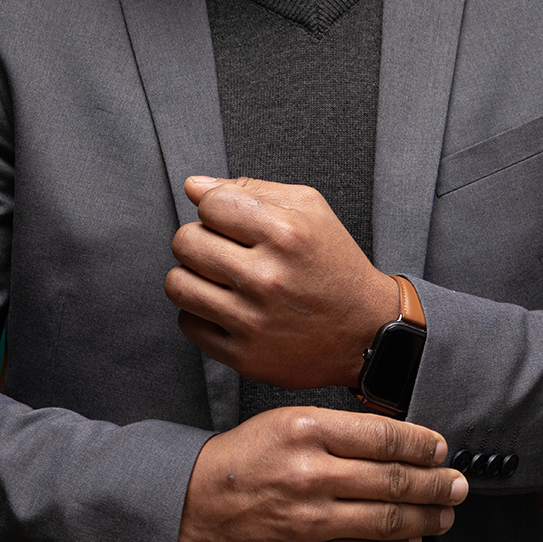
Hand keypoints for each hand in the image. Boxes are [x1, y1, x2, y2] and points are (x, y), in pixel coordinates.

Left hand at [166, 175, 399, 388]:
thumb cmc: (335, 266)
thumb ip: (251, 189)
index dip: (214, 207)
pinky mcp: (243, 356)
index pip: (210, 204)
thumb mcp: (310, 209)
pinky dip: (200, 313)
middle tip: (222, 248)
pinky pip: (188, 324)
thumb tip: (194, 185)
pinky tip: (227, 307)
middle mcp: (267, 278)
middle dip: (199, 238)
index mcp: (286, 234)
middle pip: (186, 241)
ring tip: (218, 277)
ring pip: (177, 283)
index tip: (228, 219)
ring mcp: (252, 321)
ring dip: (193, 275)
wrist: (365, 332)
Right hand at [177, 407, 467, 541]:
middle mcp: (311, 475)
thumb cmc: (244, 458)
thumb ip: (338, 429)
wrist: (195, 505)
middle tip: (457, 483)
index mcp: (306, 430)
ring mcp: (310, 522)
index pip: (383, 436)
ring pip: (387, 519)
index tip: (439, 448)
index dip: (421, 444)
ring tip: (444, 512)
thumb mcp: (286, 422)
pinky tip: (412, 538)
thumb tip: (396, 440)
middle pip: (392, 479)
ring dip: (426, 516)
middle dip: (435, 483)